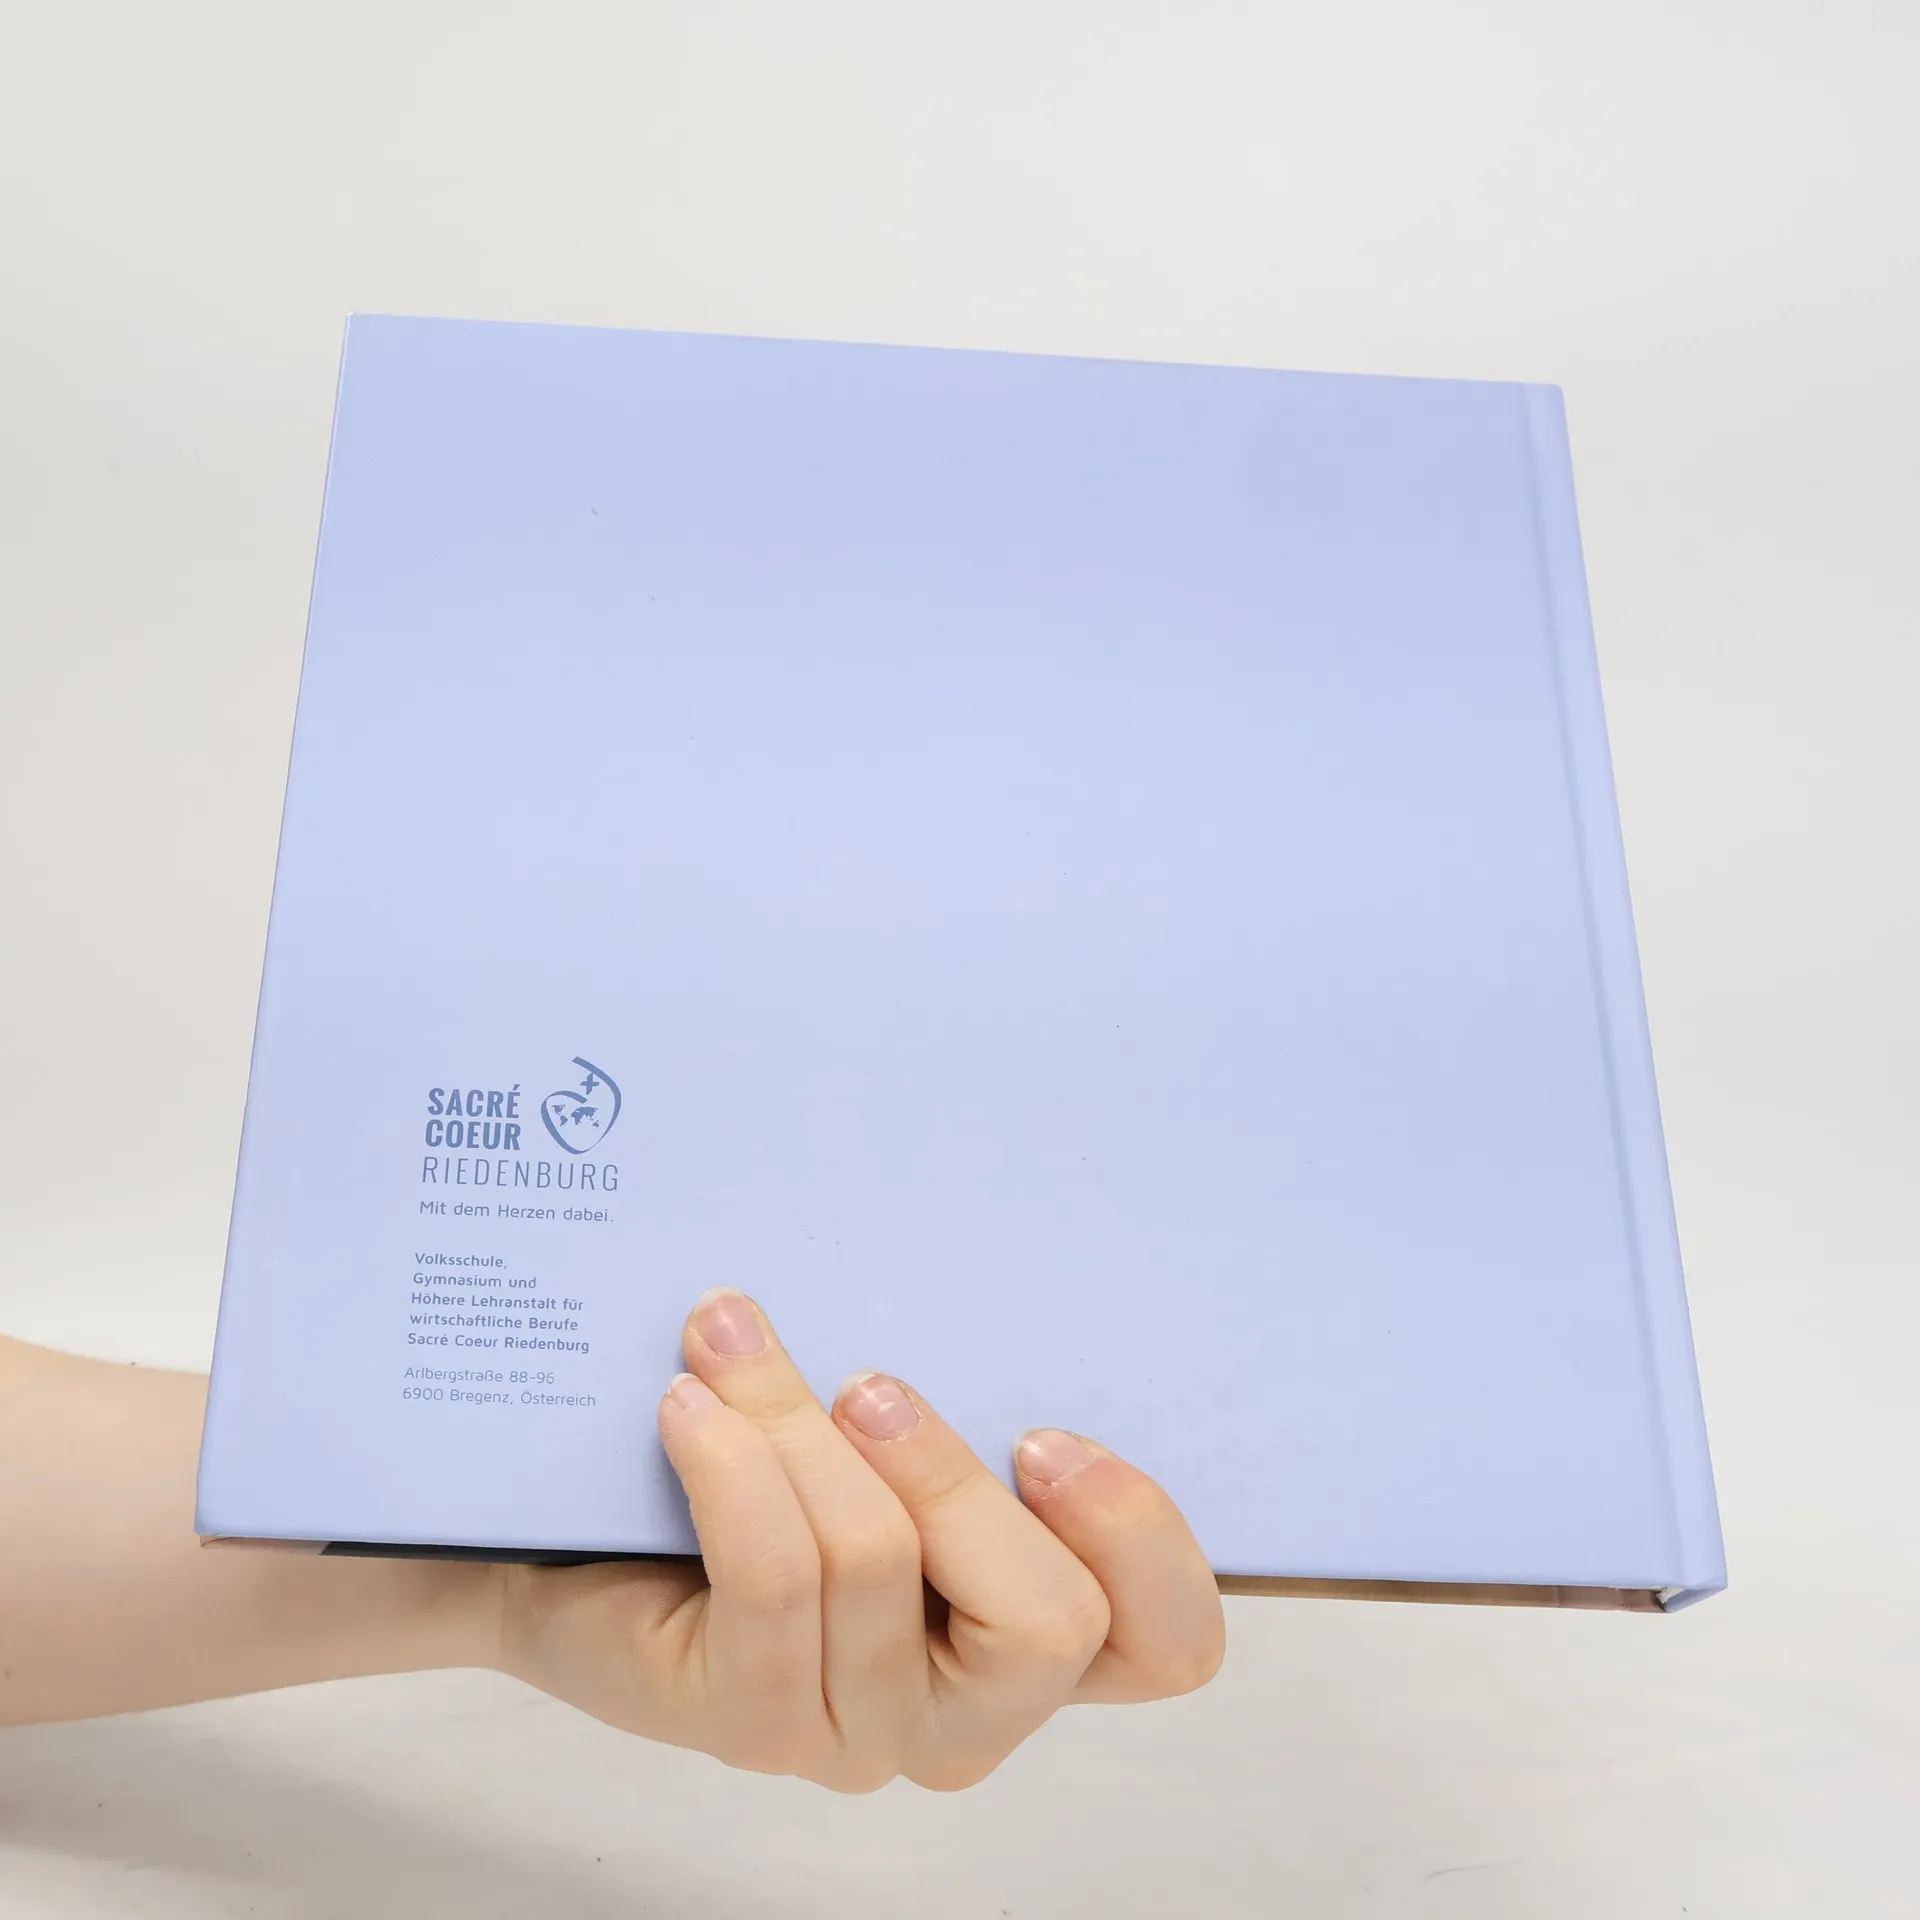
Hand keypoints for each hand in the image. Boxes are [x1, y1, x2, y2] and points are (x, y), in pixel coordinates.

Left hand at [498, 1290, 1225, 1791]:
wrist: (580, 1550)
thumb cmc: (765, 1477)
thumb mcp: (885, 1436)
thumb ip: (955, 1404)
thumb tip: (989, 1267)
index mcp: (1033, 1640)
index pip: (1171, 1646)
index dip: (1141, 1541)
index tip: (1042, 1433)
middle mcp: (966, 1714)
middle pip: (1047, 1620)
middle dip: (954, 1475)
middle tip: (870, 1384)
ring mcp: (860, 1735)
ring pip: (880, 1566)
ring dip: (799, 1423)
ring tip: (731, 1341)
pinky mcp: (751, 1725)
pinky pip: (772, 1581)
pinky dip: (735, 1466)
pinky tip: (690, 1403)